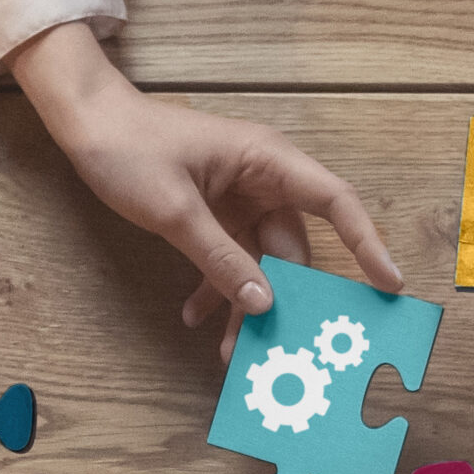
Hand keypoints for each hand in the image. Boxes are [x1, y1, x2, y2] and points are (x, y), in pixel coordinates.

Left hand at [11, 23, 402, 359]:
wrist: (85, 123)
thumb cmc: (130, 147)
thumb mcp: (175, 210)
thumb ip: (222, 259)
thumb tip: (265, 304)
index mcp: (268, 162)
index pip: (335, 202)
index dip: (367, 243)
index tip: (388, 284)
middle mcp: (263, 181)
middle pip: (294, 249)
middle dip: (287, 300)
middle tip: (285, 346)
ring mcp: (238, 200)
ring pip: (260, 264)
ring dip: (246, 305)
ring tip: (230, 351)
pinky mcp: (214, 215)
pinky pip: (229, 261)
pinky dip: (216, 289)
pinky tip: (195, 317)